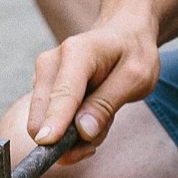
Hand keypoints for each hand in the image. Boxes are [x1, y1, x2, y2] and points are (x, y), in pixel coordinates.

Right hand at [23, 9, 160, 163]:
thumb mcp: (136, 78)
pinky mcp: (41, 91)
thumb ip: (107, 104)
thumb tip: (82, 132)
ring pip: (45, 126)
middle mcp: (50, 64)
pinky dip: (71, 130)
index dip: (55, 121)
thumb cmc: (132, 54)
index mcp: (77, 53)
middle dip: (68, 141)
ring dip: (74, 137)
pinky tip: (91, 115)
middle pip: (41, 116)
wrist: (122, 35)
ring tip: (101, 119)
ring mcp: (42, 77)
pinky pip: (50, 124)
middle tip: (96, 142)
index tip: (47, 143)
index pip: (62, 93)